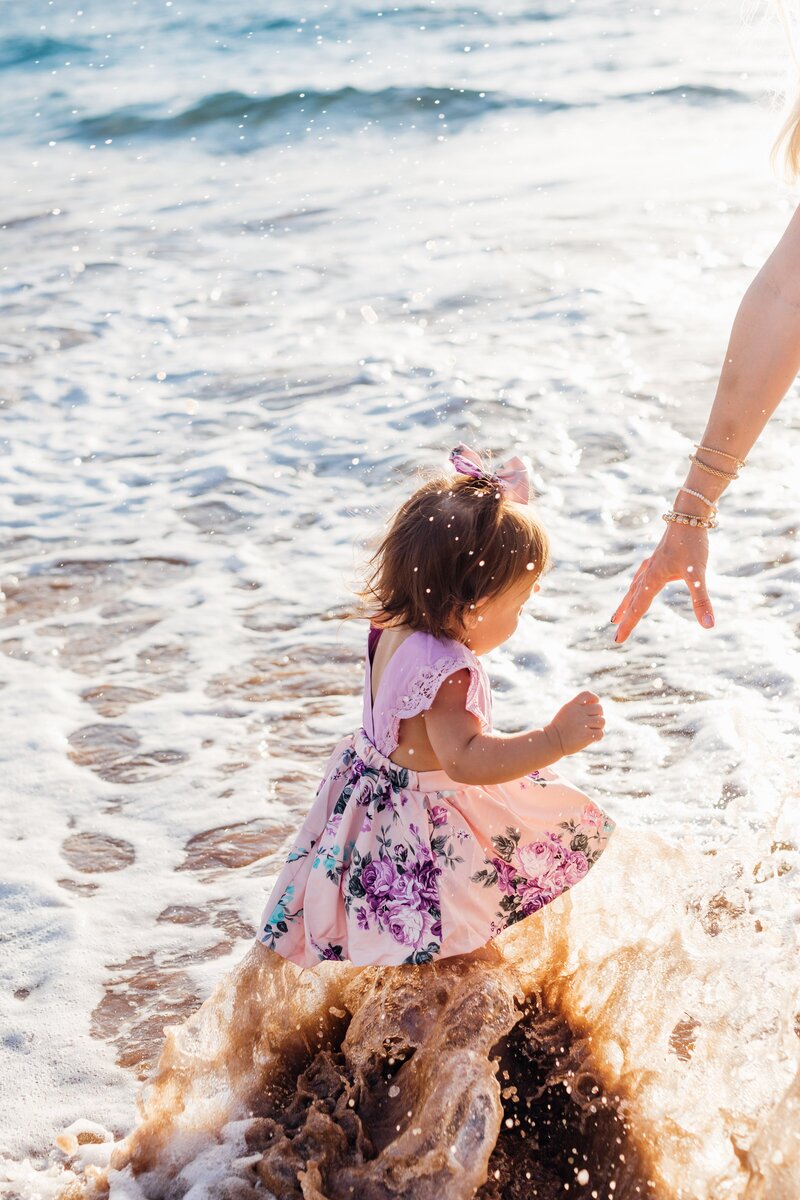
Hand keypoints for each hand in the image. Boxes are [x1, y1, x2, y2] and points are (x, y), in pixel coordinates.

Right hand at [546, 691, 604, 755]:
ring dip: (599, 726)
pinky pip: (600, 733)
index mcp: (573, 705)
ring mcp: (582, 724)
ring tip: (591, 730)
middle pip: (599, 708)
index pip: (588, 694)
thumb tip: (596, 703)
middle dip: (598, 715)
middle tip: (592, 721)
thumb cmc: (561, 726)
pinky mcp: (586, 736)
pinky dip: (598, 736)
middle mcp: (578, 713)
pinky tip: (592, 738)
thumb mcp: (567, 711)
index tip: (592, 705)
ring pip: (602, 721)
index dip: (594, 698)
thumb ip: (579, 705)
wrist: (553, 741)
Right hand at [611, 522, 712, 643]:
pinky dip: (636, 586)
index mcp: (653, 578)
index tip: (617, 640)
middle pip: (632, 599)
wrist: (688, 513)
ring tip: (619, 613)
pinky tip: (640, 584)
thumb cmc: (692, 543)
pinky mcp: (659, 556)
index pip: (638, 607)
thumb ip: (701, 600)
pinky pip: (641, 576)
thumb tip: (709, 625)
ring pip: (634, 587)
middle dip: (624, 616)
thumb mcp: (698, 574)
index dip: (629, 625)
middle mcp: (649, 571)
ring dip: (626, 602)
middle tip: (615, 631)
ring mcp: (653, 563)